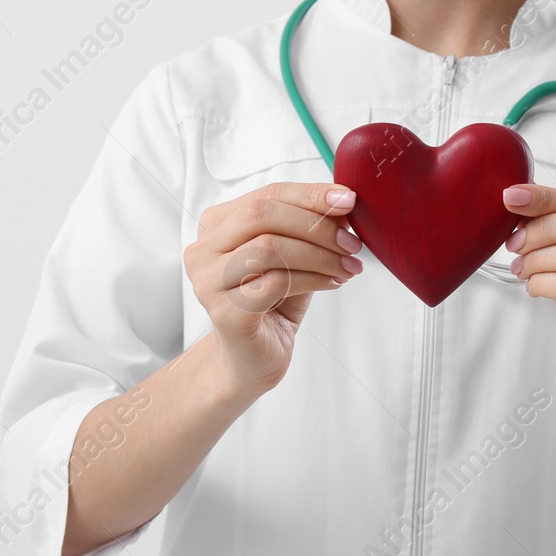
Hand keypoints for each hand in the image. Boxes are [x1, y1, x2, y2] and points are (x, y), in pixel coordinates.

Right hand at [184, 182, 364, 395]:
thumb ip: (308, 229)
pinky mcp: (224, 312)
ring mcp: (208, 282)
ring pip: (269, 247)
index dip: (310, 195)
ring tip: (348, 267)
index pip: (266, 195)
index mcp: (216, 226)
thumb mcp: (294, 257)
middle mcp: (203, 250)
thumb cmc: (272, 303)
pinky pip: (275, 282)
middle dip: (316, 224)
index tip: (349, 200)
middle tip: (352, 242)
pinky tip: (333, 283)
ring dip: (319, 255)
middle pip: (261, 214)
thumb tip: (343, 204)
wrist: (251, 360)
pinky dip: (313, 279)